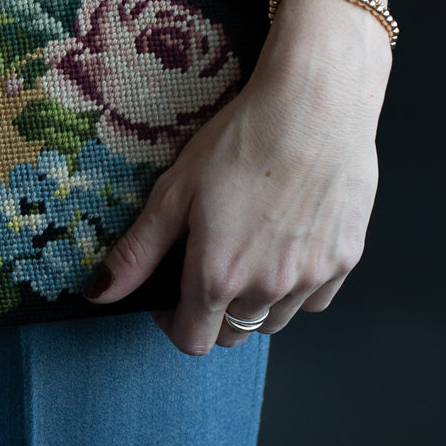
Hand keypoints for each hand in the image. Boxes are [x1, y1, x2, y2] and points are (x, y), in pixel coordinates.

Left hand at [86, 0, 390, 353]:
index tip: (168, 297)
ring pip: (274, 321)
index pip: (192, 340)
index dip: (172, 323)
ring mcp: (313, 277)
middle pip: (233, 335)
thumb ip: (137, 251)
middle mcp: (269, 288)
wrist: (316, 105)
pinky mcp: (347, 260)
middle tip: (204, 269)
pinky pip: (315, 298)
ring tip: (243, 255)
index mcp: (219, 275)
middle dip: (211, 314)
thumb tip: (99, 292)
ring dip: (253, 303)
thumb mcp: (174, 191)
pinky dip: (297, 287)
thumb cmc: (243, 139)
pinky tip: (284, 247)